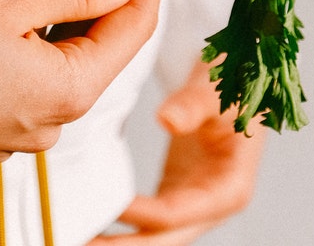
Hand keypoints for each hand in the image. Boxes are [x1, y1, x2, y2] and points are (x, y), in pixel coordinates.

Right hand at [0, 0, 170, 162]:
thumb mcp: (6, 1)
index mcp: (68, 93)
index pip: (133, 29)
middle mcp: (49, 125)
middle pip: (100, 50)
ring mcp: (13, 133)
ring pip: (62, 65)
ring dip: (69, 21)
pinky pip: (28, 81)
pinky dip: (35, 45)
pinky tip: (19, 14)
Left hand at [90, 58, 266, 244]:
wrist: (235, 84)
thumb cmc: (230, 88)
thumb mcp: (215, 93)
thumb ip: (192, 105)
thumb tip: (165, 120)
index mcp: (229, 189)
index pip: (176, 214)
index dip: (140, 215)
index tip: (106, 208)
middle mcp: (211, 205)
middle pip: (162, 239)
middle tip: (81, 240)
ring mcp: (192, 204)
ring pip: (153, 236)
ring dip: (118, 241)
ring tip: (78, 235)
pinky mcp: (175, 196)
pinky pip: (147, 220)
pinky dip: (122, 224)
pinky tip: (92, 221)